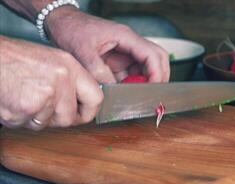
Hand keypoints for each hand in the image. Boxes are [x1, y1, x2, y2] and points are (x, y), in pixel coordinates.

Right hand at [0, 36, 102, 129]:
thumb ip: (70, 81)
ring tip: (22, 95)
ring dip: (33, 117)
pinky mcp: (27, 108)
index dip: (88, 112)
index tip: (81, 115)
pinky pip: (25, 125)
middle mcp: (62, 80)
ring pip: (46, 124)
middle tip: (40, 105)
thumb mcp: (52, 60)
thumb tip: (83, 102)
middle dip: (54, 119)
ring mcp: (45, 95)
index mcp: (70, 67)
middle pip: (69, 119)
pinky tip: (12, 99)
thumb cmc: (14, 58)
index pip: (96, 99)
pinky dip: (16, 117)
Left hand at [46, 8, 169, 83]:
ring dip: (145, 82)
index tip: (153, 88)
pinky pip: (133, 73)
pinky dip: (133, 84)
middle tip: (153, 93)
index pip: (153, 54)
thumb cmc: (72, 30)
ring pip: (147, 67)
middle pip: (157, 59)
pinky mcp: (118, 60)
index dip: (156, 73)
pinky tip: (125, 93)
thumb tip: (113, 89)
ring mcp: (125, 52)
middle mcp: (130, 44)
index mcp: (126, 37)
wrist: (61, 23)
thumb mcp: (82, 53)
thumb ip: (98, 72)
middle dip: (159, 76)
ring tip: (137, 96)